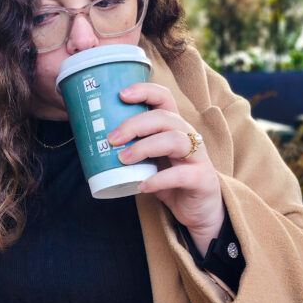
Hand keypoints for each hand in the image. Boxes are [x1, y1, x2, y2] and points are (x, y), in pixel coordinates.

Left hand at [107, 81, 224, 253]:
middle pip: (165, 118)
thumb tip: (99, 144)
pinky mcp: (202, 179)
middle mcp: (189, 137)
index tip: (121, 95)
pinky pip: (181, 175)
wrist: (200, 211)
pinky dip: (159, 179)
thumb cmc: (172, 183)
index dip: (145, 91)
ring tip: (123, 159)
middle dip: (135, 124)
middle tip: (112, 139)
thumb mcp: (152, 162)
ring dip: (145, 147)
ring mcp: (198, 157)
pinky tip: (142, 185)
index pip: (164, 98)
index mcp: (175, 128)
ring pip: (175, 140)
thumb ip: (134, 150)